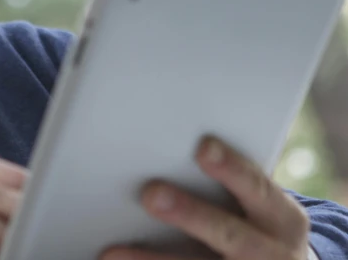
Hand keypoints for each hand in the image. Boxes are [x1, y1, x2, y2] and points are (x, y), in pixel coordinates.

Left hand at [102, 136, 311, 259]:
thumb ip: (227, 185)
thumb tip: (165, 153)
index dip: (231, 168)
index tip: (203, 147)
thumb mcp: (260, 208)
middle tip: (150, 194)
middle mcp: (274, 254)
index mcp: (283, 220)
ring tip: (113, 252)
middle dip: (190, 214)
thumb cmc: (255, 224)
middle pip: (231, 235)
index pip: (257, 188)